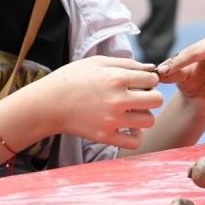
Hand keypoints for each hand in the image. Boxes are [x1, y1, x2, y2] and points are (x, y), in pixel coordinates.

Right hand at [14, 55, 162, 149]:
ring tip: (132, 112)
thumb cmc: (71, 79)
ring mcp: (112, 120)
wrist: (47, 103)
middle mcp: (117, 100)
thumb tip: (152, 68)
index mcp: (116, 78)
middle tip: (139, 97)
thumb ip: (127, 63)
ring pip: (149, 121)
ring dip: (144, 115)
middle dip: (151, 96)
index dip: (149, 79)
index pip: (152, 79)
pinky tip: (128, 127)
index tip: (139, 82)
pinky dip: (136, 136)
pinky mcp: (105, 136)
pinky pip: (135, 142)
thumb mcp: (97, 62)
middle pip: (156, 100)